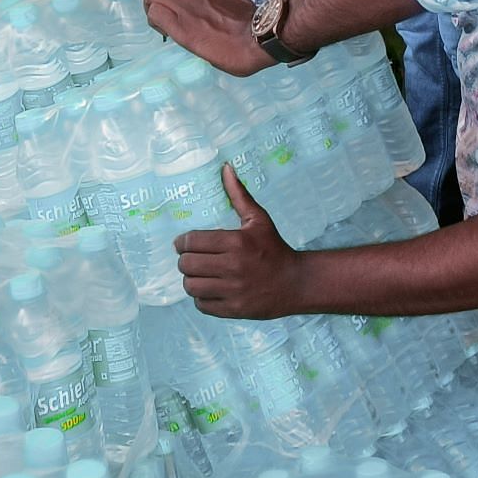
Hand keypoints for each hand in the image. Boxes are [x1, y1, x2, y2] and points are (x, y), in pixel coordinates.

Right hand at [144, 0, 267, 75]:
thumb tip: (175, 26)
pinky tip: (203, 10)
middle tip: (163, 12)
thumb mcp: (201, 54)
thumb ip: (183, 35)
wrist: (263, 35)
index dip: (153, 17)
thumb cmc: (233, 55)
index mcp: (182, 25)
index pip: (151, 8)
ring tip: (180, 9)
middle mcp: (186, 3)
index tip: (163, 28)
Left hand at [176, 166, 306, 317]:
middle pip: (187, 264)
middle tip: (191, 258)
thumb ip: (239, 194)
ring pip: (191, 286)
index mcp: (235, 242)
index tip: (182, 244)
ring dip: (191, 279)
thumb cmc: (274, 248)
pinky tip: (209, 289)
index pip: (192, 242)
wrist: (296, 282)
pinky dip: (201, 298)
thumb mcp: (258, 219)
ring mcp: (233, 290)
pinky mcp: (234, 309)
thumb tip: (226, 167)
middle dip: (185, 260)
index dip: (181, 243)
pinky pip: (202, 305)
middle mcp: (232, 267)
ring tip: (199, 274)